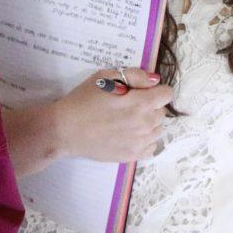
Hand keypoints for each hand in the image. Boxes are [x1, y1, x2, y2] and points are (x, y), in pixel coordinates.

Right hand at [50, 68, 169, 163]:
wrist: (65, 130)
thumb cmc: (83, 100)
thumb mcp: (106, 77)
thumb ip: (134, 75)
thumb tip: (155, 81)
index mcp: (141, 103)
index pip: (167, 94)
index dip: (156, 90)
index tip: (141, 92)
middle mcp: (145, 124)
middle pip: (162, 112)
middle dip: (151, 106)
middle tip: (130, 105)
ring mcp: (140, 142)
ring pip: (158, 130)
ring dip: (149, 124)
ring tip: (128, 121)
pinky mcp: (132, 156)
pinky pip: (152, 147)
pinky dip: (145, 141)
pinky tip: (130, 135)